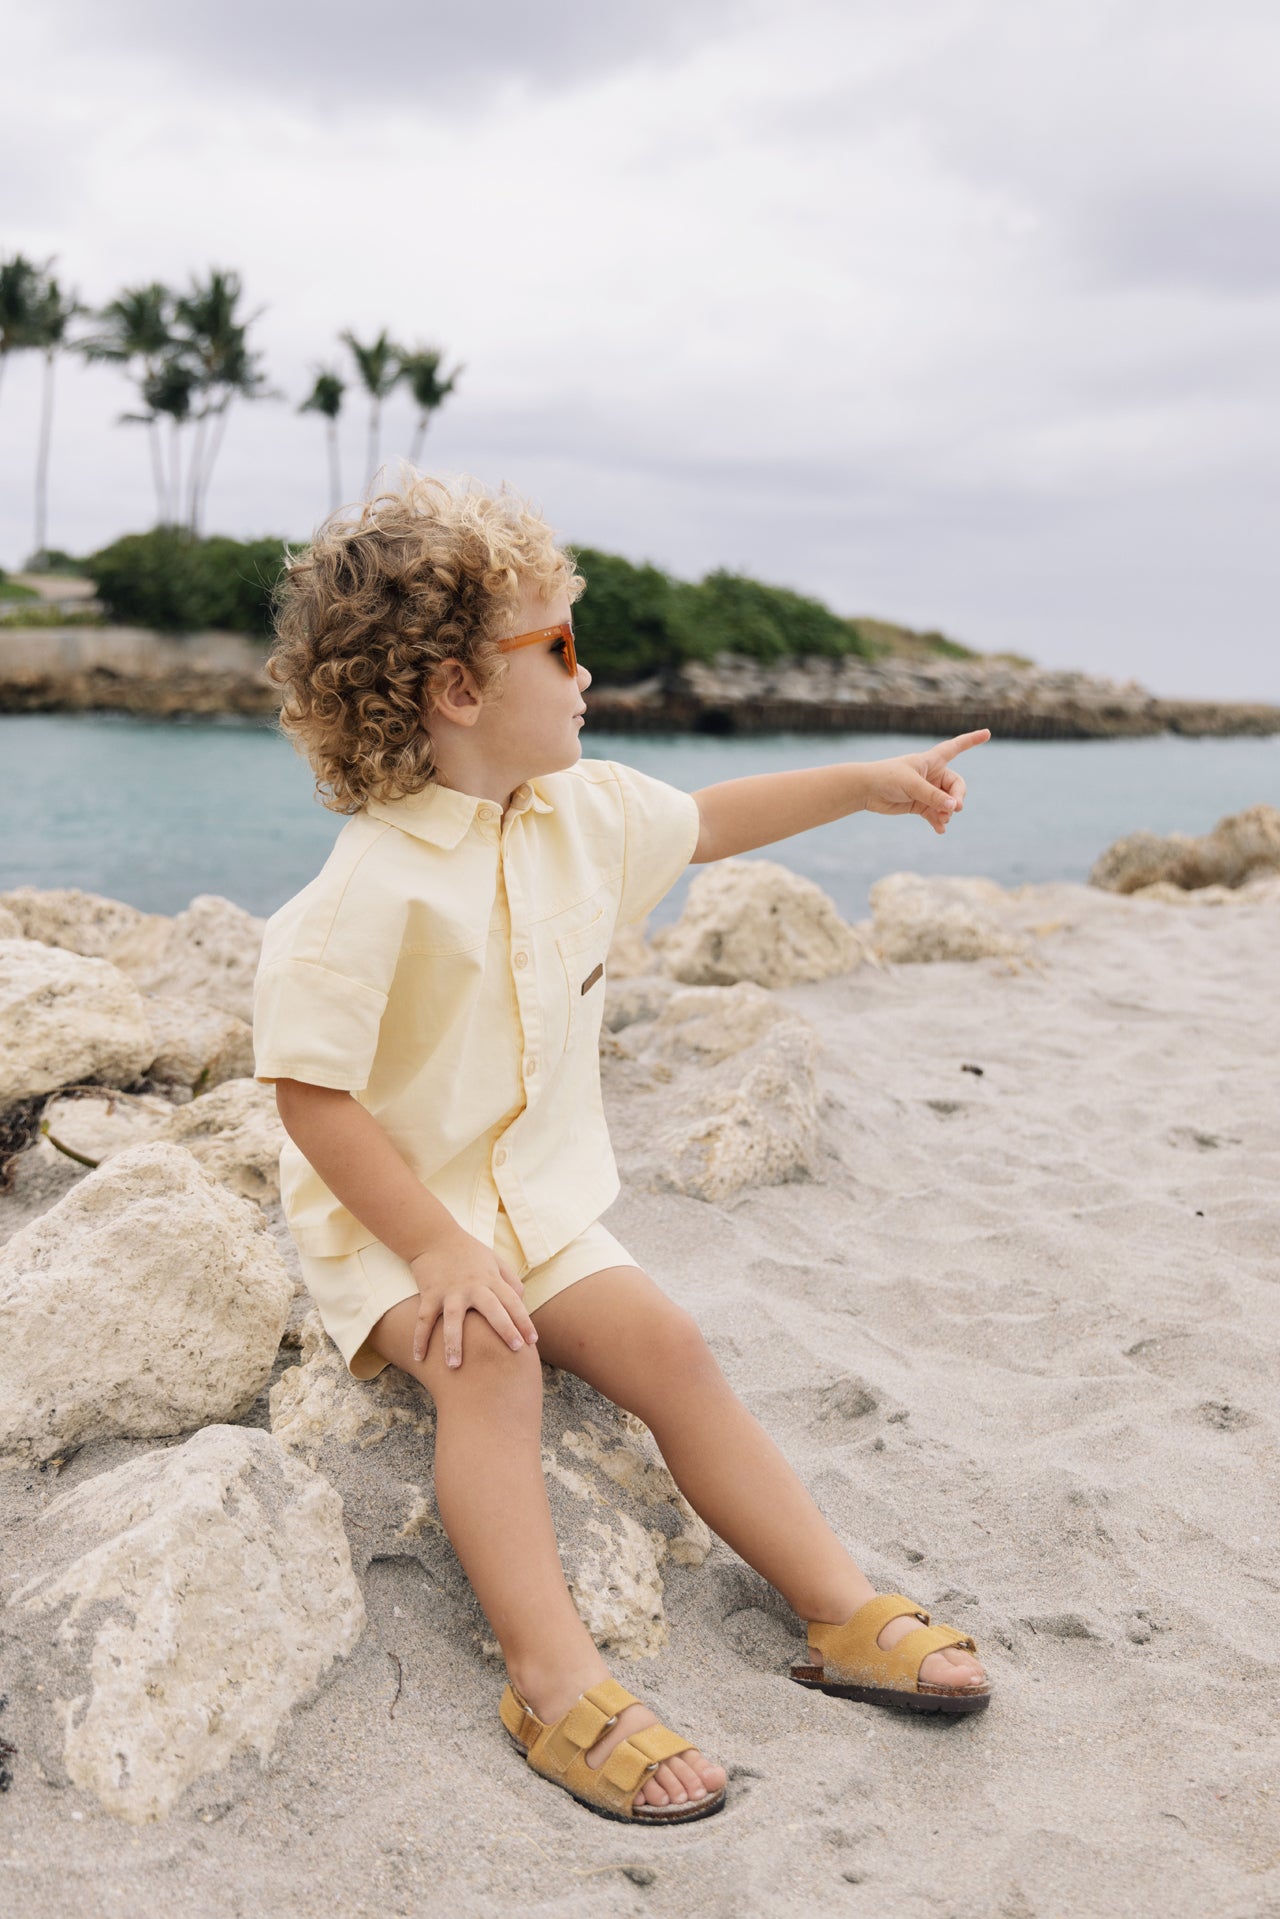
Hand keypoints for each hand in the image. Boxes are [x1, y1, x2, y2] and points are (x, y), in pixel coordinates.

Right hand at [408, 1227, 537, 1367]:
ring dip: (453, 1342)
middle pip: (492, 1308)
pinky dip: (419, 1339)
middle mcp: (472, 1286)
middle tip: (515, 1349)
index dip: (524, 1320)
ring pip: (452, 1319)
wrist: (435, 1236)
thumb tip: (521, 1304)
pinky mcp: (429, 1294)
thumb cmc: (469, 1252)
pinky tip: (419, 1358)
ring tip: (454, 1366)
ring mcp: (449, 1291)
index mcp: (490, 1279)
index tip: (532, 1341)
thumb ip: (510, 1281)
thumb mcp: (495, 1261)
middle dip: (505, 1328)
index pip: (513, 1301)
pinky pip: (423, 1319)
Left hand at [862, 729, 990, 834]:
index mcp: (931, 760)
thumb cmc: (887, 778)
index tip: (988, 733)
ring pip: (947, 802)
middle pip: (956, 786)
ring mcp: (927, 790)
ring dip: (947, 811)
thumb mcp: (912, 785)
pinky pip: (935, 813)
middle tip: (955, 808)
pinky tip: (940, 830)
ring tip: (942, 819)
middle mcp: (932, 774)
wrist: (866, 790)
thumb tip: (954, 807)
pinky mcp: (919, 805)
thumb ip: (933, 796)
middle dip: (957, 797)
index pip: (956, 747)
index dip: (972, 740)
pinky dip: (938, 821)